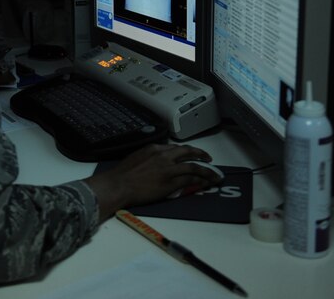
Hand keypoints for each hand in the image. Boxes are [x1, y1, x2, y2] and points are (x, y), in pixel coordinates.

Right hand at [82, 144, 222, 220]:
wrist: (119, 185)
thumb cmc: (123, 174)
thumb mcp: (136, 158)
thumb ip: (149, 157)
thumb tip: (156, 163)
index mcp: (154, 148)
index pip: (175, 148)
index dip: (186, 151)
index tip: (191, 154)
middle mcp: (163, 155)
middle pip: (188, 152)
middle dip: (201, 154)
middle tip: (208, 159)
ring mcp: (168, 169)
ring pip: (193, 167)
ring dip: (206, 171)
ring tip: (214, 175)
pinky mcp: (171, 182)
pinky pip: (190, 180)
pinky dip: (200, 181)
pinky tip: (205, 183)